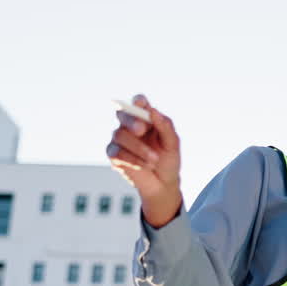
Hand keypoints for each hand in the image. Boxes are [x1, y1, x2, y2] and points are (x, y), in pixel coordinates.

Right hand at [106, 94, 182, 227]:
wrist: (163, 184)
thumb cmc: (168, 160)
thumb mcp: (172, 144)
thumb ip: (165, 127)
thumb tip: (153, 111)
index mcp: (146, 119)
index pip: (138, 103)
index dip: (138, 101)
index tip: (142, 103)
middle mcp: (130, 126)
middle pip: (122, 114)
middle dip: (131, 121)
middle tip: (142, 130)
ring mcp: (120, 139)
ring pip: (119, 134)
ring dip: (138, 147)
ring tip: (154, 160)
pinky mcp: (114, 154)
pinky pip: (117, 152)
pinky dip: (132, 159)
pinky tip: (144, 166)